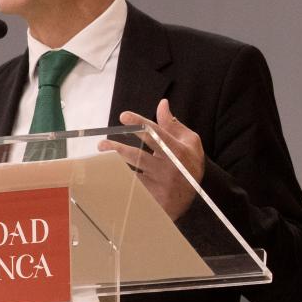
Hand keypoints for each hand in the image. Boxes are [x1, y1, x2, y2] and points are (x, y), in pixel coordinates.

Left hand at [98, 99, 204, 219]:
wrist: (200, 196)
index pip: (156, 134)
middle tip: (102, 144)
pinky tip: (108, 174)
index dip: (139, 123)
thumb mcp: (189, 142)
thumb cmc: (190, 162)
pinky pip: (133, 187)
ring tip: (101, 156)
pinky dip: (120, 179)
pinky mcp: (154, 197)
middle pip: (138, 156)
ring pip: (132, 174)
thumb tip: (162, 104)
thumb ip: (172, 124)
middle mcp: (169, 168)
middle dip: (118, 148)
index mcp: (177, 151)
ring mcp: (161, 184)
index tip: (123, 116)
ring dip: (114, 164)